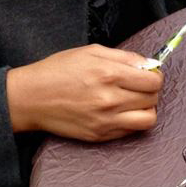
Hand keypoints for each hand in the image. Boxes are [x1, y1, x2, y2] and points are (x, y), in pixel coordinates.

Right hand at [6, 44, 162, 140]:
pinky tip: (120, 111)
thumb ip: (124, 56)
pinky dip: (132, 121)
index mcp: (109, 74)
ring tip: (134, 101)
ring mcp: (105, 121)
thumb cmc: (57, 71)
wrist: (31, 97)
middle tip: (139, 85)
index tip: (148, 73)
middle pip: (153, 99)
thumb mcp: (91, 51)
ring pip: (148, 119)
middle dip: (150, 90)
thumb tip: (149, 64)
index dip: (155, 75)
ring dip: (146, 109)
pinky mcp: (99, 136)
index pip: (153, 80)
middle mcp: (110, 99)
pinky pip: (131, 131)